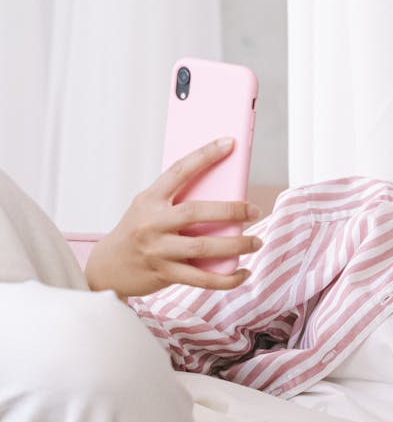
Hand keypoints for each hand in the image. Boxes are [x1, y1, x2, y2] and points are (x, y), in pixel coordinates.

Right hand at [84, 138, 262, 297]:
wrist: (107, 267)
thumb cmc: (137, 232)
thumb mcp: (149, 209)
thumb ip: (176, 202)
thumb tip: (223, 196)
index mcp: (149, 199)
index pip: (179, 171)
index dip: (204, 155)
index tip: (229, 142)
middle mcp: (152, 223)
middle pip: (196, 212)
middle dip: (231, 210)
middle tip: (254, 210)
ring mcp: (157, 250)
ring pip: (203, 247)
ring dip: (236, 245)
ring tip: (256, 242)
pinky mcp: (164, 274)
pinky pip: (202, 278)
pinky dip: (226, 278)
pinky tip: (243, 272)